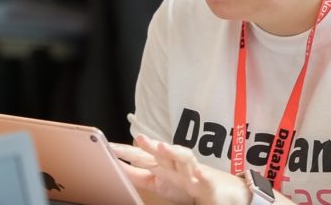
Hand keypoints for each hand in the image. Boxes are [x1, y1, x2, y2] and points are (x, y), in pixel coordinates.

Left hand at [111, 134, 249, 204]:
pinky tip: (199, 173)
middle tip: (138, 138)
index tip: (108, 147)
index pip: (143, 157)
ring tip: (164, 147)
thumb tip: (118, 168)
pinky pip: (205, 179)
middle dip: (150, 146)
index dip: (127, 151)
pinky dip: (202, 175)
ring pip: (184, 160)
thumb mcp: (158, 182)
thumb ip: (139, 175)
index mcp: (164, 166)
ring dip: (174, 152)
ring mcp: (193, 173)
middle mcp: (178, 166)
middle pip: (162, 154)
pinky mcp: (208, 184)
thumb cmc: (188, 185)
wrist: (221, 192)